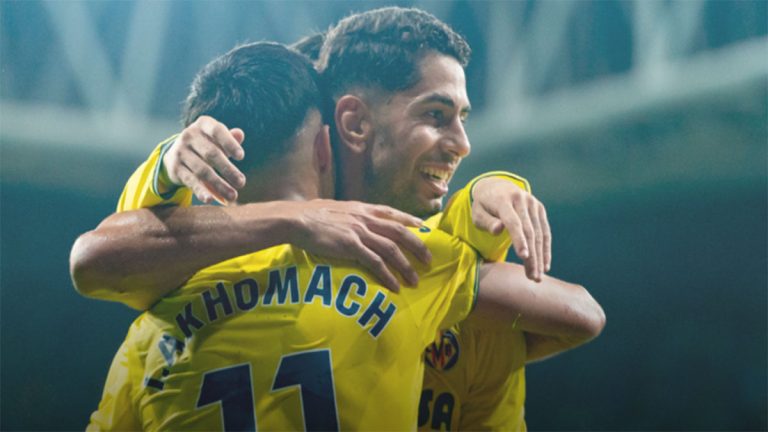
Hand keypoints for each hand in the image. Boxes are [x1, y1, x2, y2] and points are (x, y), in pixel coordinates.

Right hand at [163, 115, 246, 203]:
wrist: (176, 152)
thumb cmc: (206, 144)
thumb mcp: (217, 138)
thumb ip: (229, 137)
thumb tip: (239, 134)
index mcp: (203, 125)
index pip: (217, 131)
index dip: (229, 143)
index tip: (241, 157)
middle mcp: (189, 135)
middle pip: (212, 154)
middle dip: (228, 170)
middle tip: (241, 182)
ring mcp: (180, 152)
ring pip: (203, 170)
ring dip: (219, 184)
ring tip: (233, 196)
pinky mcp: (175, 168)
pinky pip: (191, 181)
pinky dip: (201, 191)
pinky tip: (210, 199)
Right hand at [288, 200, 431, 292]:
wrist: (296, 219)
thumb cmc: (311, 214)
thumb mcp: (337, 209)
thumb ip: (351, 214)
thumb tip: (355, 219)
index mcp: (362, 208)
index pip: (392, 213)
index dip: (410, 220)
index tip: (423, 227)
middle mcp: (365, 219)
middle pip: (399, 233)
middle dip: (417, 247)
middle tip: (428, 260)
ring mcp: (359, 233)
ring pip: (391, 250)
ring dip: (406, 266)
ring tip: (414, 280)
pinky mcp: (351, 247)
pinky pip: (375, 263)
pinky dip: (387, 276)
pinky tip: (394, 286)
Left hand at [471, 177, 550, 281]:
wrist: (496, 187)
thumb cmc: (483, 206)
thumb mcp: (477, 213)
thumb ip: (487, 222)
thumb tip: (498, 230)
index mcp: (503, 199)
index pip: (513, 222)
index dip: (519, 240)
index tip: (524, 257)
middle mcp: (521, 199)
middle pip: (529, 231)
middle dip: (532, 256)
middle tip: (532, 277)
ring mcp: (533, 203)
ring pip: (539, 233)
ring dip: (540, 256)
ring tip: (537, 276)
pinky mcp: (540, 209)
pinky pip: (545, 231)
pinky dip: (546, 249)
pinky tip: (544, 265)